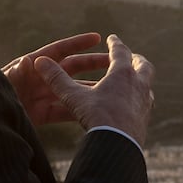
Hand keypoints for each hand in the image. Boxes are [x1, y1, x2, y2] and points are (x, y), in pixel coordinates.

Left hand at [3, 32, 108, 126]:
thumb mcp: (3, 84)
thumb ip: (15, 73)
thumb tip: (27, 61)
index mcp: (31, 65)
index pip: (59, 50)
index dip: (78, 43)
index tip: (98, 38)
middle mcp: (40, 78)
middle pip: (72, 68)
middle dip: (93, 64)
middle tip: (115, 63)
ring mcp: (42, 96)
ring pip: (73, 89)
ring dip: (91, 88)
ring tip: (113, 89)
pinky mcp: (42, 114)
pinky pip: (65, 110)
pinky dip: (79, 109)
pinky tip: (96, 111)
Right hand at [34, 33, 153, 141]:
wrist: (119, 144)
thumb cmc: (96, 117)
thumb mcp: (74, 97)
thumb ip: (57, 79)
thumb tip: (35, 61)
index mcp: (122, 73)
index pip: (120, 52)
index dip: (114, 43)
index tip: (112, 38)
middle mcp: (139, 84)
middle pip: (143, 65)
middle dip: (136, 59)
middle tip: (131, 57)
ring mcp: (145, 101)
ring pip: (147, 84)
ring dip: (141, 79)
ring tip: (134, 80)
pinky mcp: (146, 118)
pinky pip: (146, 102)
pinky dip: (141, 97)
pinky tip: (134, 104)